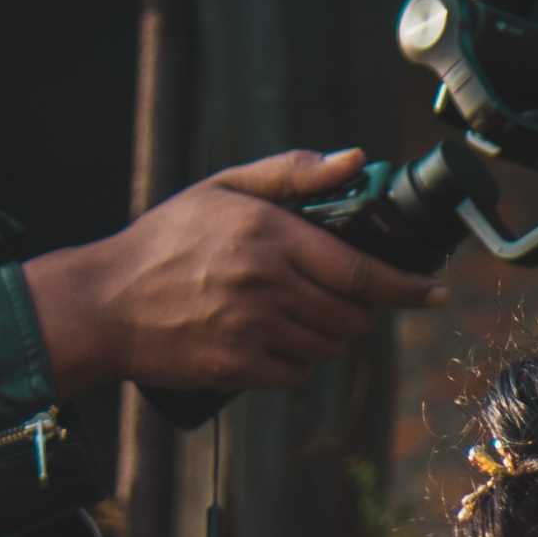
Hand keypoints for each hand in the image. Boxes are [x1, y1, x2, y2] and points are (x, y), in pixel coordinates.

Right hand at [26, 151, 434, 399]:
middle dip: (361, 312)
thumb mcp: (222, 189)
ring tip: (300, 318)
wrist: (103, 304)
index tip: (435, 293)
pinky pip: (296, 375)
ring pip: (328, 347)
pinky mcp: (236, 368)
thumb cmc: (164, 241)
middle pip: (351, 315)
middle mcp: (265, 283)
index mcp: (269, 235)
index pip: (359, 270)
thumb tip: (355, 161)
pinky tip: (274, 344)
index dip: (405, 287)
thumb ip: (291, 174)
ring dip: (329, 337)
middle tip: (343, 302)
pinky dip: (297, 364)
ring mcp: (251, 329)